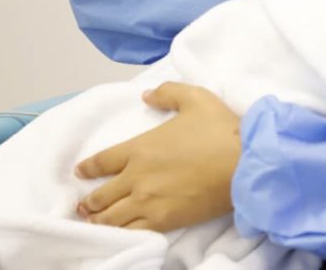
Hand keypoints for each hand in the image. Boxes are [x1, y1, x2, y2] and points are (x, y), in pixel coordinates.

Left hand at [74, 82, 240, 231]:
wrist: (244, 164)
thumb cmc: (221, 130)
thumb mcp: (196, 98)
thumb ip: (167, 93)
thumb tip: (146, 95)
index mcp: (140, 148)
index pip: (103, 161)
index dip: (88, 168)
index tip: (81, 172)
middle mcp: (137, 177)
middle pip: (101, 195)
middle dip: (89, 201)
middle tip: (83, 205)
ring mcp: (148, 202)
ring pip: (112, 217)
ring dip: (99, 219)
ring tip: (94, 222)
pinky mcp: (164, 221)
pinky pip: (132, 232)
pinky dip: (120, 233)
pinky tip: (117, 233)